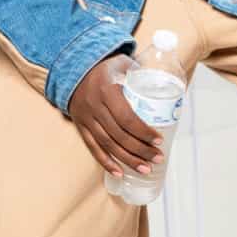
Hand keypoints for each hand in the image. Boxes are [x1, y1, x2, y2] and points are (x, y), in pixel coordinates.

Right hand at [68, 54, 164, 180]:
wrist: (72, 69)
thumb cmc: (103, 67)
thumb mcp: (121, 63)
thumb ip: (139, 72)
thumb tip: (163, 84)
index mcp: (106, 91)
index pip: (126, 118)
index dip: (143, 132)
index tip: (159, 140)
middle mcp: (94, 107)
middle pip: (119, 135)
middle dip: (140, 150)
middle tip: (157, 158)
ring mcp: (86, 119)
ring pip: (107, 145)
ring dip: (127, 160)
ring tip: (145, 169)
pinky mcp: (80, 126)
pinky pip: (93, 148)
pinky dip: (106, 162)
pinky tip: (119, 173)